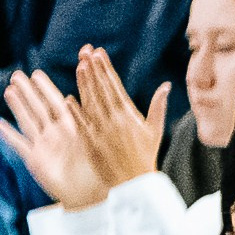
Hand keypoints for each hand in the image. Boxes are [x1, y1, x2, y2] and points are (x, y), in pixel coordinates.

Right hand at [0, 69, 108, 209]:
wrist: (93, 198)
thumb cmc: (100, 173)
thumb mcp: (92, 143)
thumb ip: (82, 120)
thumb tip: (71, 97)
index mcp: (73, 128)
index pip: (56, 103)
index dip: (45, 89)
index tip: (36, 74)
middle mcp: (57, 135)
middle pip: (38, 109)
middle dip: (28, 92)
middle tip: (16, 75)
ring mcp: (45, 147)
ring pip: (28, 122)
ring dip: (18, 107)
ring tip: (8, 91)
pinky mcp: (36, 161)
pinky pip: (19, 146)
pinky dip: (9, 136)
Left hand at [70, 44, 166, 189]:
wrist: (135, 183)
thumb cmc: (145, 157)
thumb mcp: (155, 131)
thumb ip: (158, 106)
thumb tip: (166, 86)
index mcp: (129, 116)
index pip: (115, 86)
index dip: (105, 69)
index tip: (99, 53)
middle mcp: (115, 121)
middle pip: (101, 90)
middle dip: (93, 69)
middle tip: (85, 51)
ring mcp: (102, 132)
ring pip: (90, 103)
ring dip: (84, 84)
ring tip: (79, 66)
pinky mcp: (92, 144)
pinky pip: (82, 125)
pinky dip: (76, 112)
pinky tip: (69, 98)